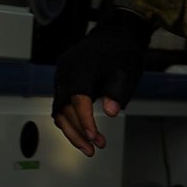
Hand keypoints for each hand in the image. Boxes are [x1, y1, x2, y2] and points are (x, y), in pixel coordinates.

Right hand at [50, 9, 154, 156]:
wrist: (113, 37)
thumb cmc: (121, 54)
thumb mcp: (126, 72)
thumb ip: (117, 92)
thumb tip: (111, 112)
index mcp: (81, 67)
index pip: (78, 98)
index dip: (84, 119)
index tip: (93, 137)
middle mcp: (66, 72)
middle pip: (64, 108)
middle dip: (78, 131)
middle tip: (94, 149)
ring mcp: (62, 77)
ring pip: (60, 110)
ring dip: (73, 131)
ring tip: (90, 147)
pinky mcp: (63, 82)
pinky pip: (62, 105)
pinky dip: (71, 121)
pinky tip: (83, 134)